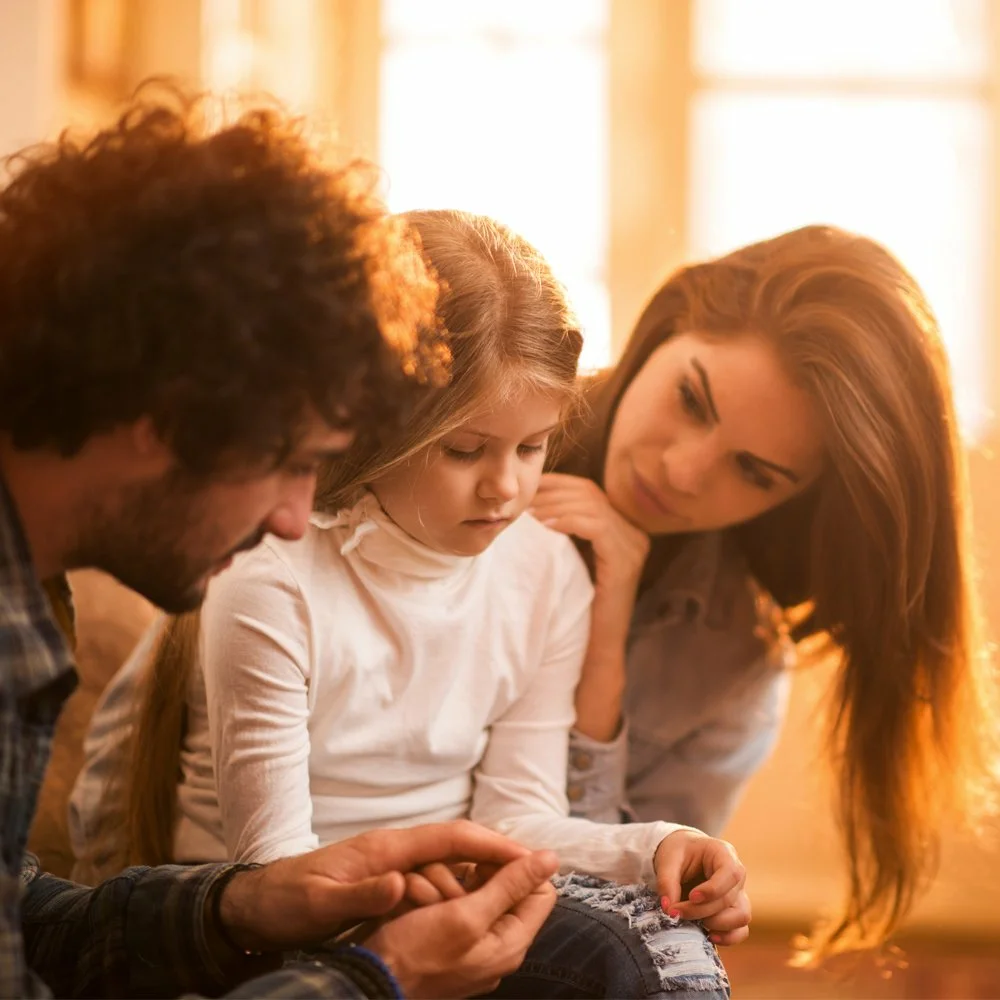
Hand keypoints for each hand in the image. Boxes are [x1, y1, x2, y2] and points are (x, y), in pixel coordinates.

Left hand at [218, 819, 532, 951]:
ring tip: (514, 891)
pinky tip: (469, 901)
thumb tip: (402, 883)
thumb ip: (361, 894)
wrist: (254, 905)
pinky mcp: (383, 880)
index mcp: (385, 849)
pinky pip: (432, 877)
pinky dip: (456, 885)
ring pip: (447, 863)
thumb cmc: (284, 902)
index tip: (526, 854)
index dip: (490, 844)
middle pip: (458, 846)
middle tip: (535, 876)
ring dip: (479, 873)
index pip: (451, 836)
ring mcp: (388, 864)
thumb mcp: (318, 903)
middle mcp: (392, 850)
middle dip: (496, 856)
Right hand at [364, 850, 558, 997]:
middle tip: (451, 875)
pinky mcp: (450, 945)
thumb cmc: (417, 954)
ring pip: (476, 895)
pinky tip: (419, 897)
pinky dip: (438, 897)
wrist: (372, 985)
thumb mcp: (467, 914)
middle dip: (478, 875)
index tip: (485, 858)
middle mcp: (498, 947)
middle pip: (506, 890)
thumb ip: (511, 886)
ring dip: (452, 883)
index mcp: (511, 942)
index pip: (540, 890)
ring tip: (427, 890)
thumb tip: (551, 859)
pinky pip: (454, 909)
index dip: (519, 867)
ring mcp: (474, 948)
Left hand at [532, 473, 648, 741]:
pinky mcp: (626, 562)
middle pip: (590, 493)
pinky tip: (545, 524)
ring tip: (528, 512)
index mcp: (622, 529)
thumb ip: (562, 533)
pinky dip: (569, 520)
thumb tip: (529, 504)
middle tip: (520, 500)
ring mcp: (633, 547)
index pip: (587, 490)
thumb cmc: (574, 609)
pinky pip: (598, 526)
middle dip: (551, 492)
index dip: (555, 484)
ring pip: (592, 505)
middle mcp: (634, 534)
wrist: (594, 652)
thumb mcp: (567, 563)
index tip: (523, 489)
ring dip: (555, 504)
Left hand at [654, 829, 750, 945]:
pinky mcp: (734, 912)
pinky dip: (727, 937)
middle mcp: (736, 875)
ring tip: (694, 922)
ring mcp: (738, 895)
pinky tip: (708, 936)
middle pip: (729, 899)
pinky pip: (741, 930)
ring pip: (741, 916)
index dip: (713, 890)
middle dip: (701, 910)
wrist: (682, 855)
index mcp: (724, 854)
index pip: (730, 873)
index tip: (691, 897)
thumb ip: (666, 881)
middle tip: (676, 912)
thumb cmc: (678, 852)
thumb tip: (668, 908)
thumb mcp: (668, 859)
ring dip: (717, 924)